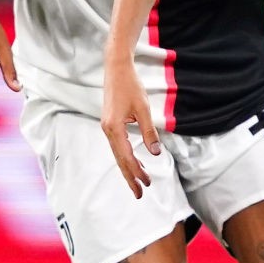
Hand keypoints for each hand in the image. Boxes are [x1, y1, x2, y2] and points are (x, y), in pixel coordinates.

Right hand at [100, 52, 158, 197]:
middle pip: (120, 160)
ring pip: (118, 154)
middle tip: (140, 194)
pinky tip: (135, 161)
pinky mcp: (110, 124)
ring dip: (129, 168)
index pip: (126, 156)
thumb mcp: (144, 109)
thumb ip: (149, 132)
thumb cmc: (130, 86)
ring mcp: (108, 127)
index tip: (147, 183)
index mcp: (114, 128)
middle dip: (130, 177)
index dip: (137, 171)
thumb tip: (155, 153)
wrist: (116, 68)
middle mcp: (108, 130)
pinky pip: (118, 145)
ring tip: (140, 181)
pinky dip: (126, 156)